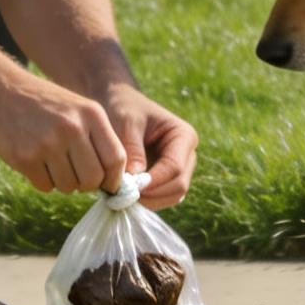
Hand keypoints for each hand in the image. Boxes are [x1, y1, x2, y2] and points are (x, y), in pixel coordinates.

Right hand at [0, 72, 127, 195]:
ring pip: (69, 187)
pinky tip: (35, 161)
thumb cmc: (44, 105)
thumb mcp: (78, 109)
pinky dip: (43, 180)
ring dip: (63, 182)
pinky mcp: (25, 157)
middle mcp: (72, 128)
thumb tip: (113, 182)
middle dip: (86, 185)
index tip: (107, 184)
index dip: (114, 179)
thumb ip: (97, 139)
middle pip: (93, 179)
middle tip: (76, 176)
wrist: (0, 90)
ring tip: (52, 162)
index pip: (116, 159)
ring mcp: (48, 143)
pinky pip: (45, 186)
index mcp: (91, 114)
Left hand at [96, 85, 197, 209]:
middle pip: (179, 186)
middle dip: (153, 195)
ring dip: (150, 201)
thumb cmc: (123, 107)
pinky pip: (162, 197)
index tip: (129, 188)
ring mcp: (179, 168)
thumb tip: (135, 182)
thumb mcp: (126, 122)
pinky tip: (125, 196)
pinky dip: (147, 201)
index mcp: (183, 136)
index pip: (175, 167)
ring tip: (122, 198)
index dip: (154, 182)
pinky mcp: (166, 178)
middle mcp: (186, 154)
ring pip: (172, 196)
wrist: (118, 103)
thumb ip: (132, 150)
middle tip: (123, 198)